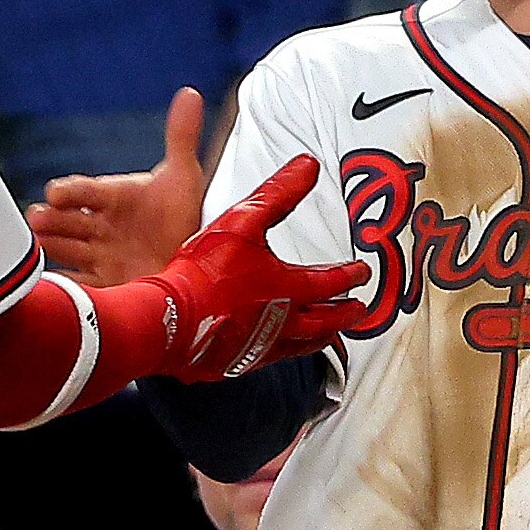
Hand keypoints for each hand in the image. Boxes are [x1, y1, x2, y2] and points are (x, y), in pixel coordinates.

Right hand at [29, 89, 209, 286]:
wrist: (190, 262)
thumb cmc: (182, 217)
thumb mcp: (183, 178)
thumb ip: (181, 137)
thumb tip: (191, 94)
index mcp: (114, 197)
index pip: (87, 190)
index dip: (72, 192)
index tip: (56, 193)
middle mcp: (100, 225)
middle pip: (70, 220)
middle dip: (53, 219)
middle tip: (37, 219)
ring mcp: (99, 255)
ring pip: (68, 248)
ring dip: (52, 246)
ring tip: (38, 245)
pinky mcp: (103, 284)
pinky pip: (78, 283)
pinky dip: (65, 283)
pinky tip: (51, 284)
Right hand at [141, 156, 369, 379]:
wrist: (169, 318)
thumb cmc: (203, 274)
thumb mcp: (243, 221)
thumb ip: (278, 193)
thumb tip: (307, 167)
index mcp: (287, 289)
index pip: (331, 283)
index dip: (350, 275)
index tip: (361, 273)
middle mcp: (281, 324)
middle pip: (325, 322)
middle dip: (344, 315)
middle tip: (357, 312)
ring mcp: (258, 347)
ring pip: (301, 346)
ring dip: (319, 339)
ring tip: (327, 337)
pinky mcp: (235, 362)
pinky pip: (268, 360)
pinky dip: (280, 353)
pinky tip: (272, 350)